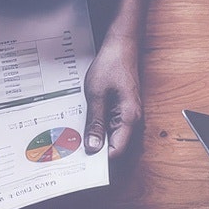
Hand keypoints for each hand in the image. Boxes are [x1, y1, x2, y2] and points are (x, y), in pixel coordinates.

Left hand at [83, 38, 140, 157]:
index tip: (81, 161)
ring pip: (112, 140)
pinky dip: (99, 129)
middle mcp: (133, 122)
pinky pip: (111, 129)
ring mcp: (129, 118)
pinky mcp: (123, 113)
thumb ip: (95, 123)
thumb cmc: (111, 65)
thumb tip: (93, 147)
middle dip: (96, 151)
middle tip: (75, 151)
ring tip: (77, 139)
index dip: (99, 160)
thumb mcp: (97, 94)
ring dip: (96, 139)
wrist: (121, 47)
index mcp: (130, 118)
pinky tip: (86, 126)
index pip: (116, 151)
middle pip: (115, 148)